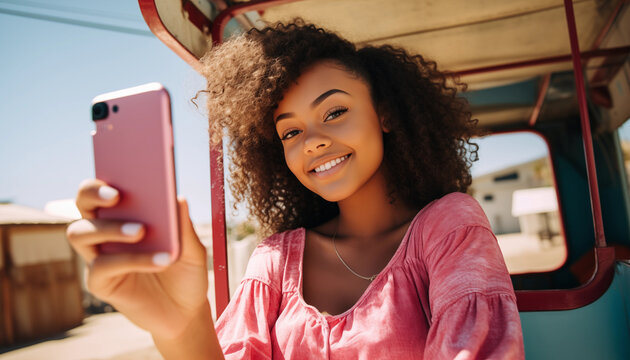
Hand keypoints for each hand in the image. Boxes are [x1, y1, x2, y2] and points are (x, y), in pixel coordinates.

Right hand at [66, 179, 209, 339]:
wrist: (186, 311)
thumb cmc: (185, 271)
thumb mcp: (192, 247)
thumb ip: (183, 225)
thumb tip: (177, 196)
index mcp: (126, 215)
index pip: (105, 187)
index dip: (105, 176)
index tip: (119, 165)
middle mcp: (105, 231)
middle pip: (83, 204)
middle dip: (93, 194)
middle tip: (117, 195)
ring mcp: (99, 256)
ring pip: (81, 233)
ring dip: (110, 228)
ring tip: (142, 231)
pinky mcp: (100, 282)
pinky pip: (103, 266)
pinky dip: (133, 260)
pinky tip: (160, 260)